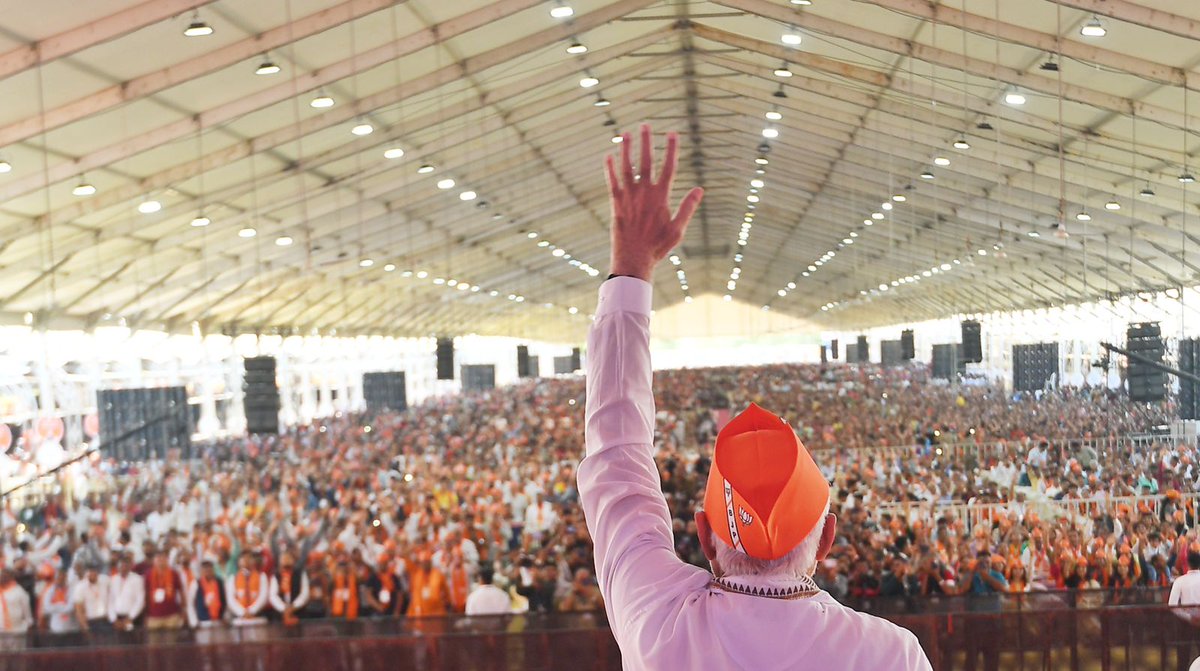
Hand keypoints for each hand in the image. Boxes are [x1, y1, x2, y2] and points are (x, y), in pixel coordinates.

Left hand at [605, 124, 703, 280]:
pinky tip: (608, 155)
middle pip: (646, 161)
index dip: (671, 149)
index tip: (672, 133)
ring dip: (626, 149)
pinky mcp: (615, 203)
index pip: (669, 167)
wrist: (633, 259)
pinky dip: (610, 168)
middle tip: (645, 125)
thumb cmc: (657, 246)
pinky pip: (611, 181)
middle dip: (646, 141)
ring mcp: (628, 196)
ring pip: (627, 167)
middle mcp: (644, 192)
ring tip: (625, 133)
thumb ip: (687, 207)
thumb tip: (700, 189)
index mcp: (661, 197)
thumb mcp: (678, 229)